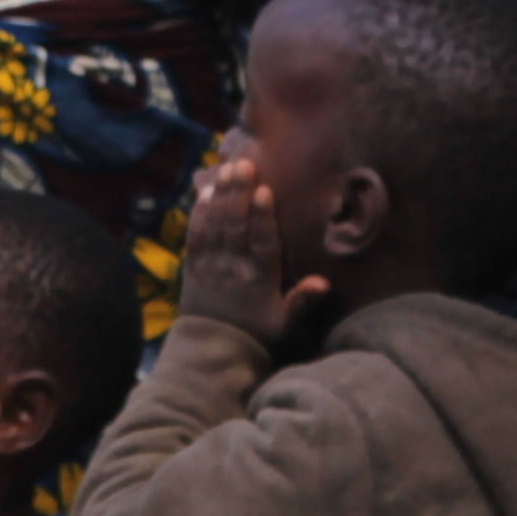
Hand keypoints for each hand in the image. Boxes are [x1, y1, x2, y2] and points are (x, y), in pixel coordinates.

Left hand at [183, 139, 330, 347]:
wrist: (212, 351)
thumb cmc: (255, 333)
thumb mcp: (284, 322)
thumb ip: (302, 300)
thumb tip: (324, 282)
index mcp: (259, 281)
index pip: (262, 244)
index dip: (263, 217)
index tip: (264, 191)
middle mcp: (233, 269)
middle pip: (236, 226)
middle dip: (239, 193)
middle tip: (242, 164)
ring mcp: (210, 266)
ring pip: (215, 225)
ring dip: (221, 194)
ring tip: (225, 168)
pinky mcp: (192, 266)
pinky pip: (195, 235)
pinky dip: (199, 212)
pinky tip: (205, 191)